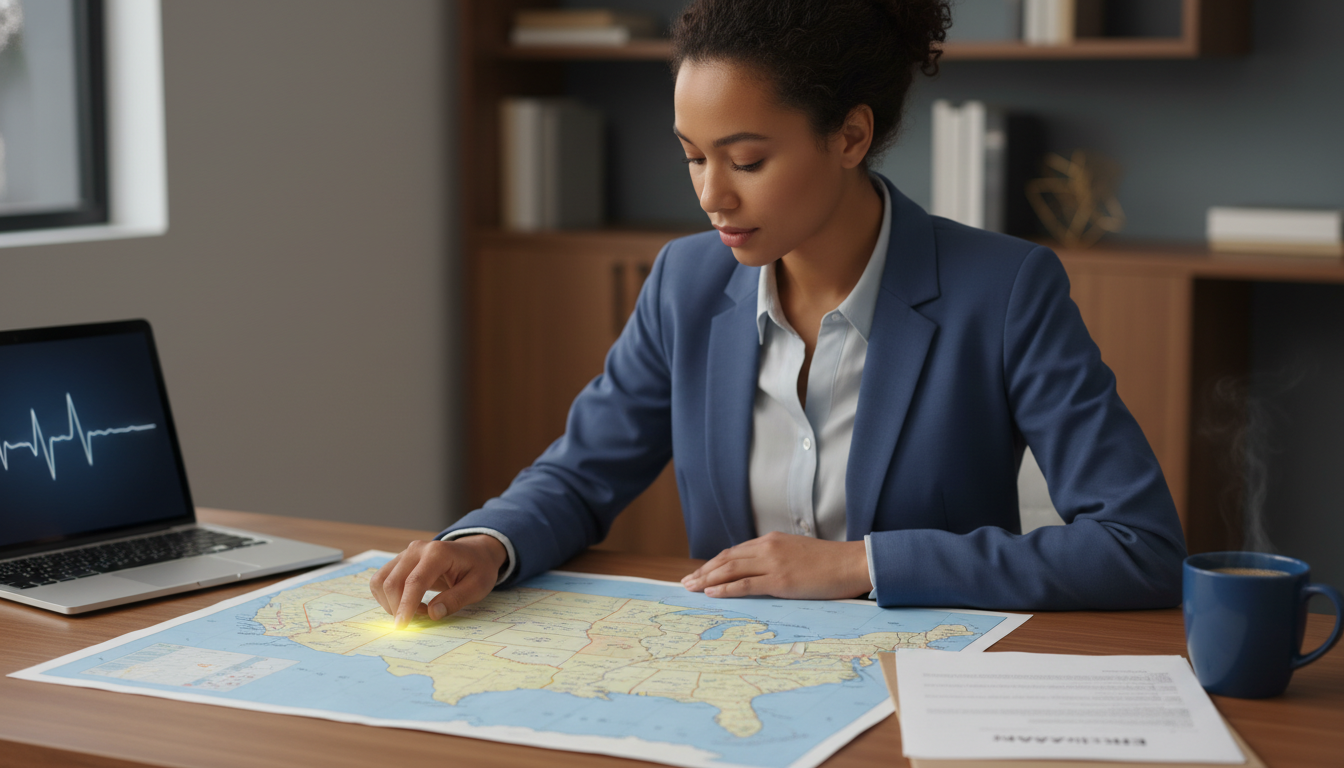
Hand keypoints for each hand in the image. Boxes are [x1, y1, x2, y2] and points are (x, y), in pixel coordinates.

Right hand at [369, 535, 506, 628]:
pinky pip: (381, 581)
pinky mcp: (399, 561)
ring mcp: (405, 553)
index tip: (402, 626)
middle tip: (418, 620)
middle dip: (397, 608)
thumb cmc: (478, 569)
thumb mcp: (477, 587)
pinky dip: (387, 597)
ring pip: (381, 581)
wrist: (475, 552)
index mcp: (438, 553)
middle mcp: (417, 549)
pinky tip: (407, 603)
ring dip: (390, 603)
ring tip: (415, 610)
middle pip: (392, 583)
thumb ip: (455, 600)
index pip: (415, 582)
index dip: (406, 606)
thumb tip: (433, 614)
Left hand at [680, 531, 871, 599]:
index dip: (714, 563)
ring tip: (692, 588)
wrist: (852, 562)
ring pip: (731, 570)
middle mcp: (768, 548)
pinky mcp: (780, 580)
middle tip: (686, 582)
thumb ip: (777, 559)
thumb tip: (761, 573)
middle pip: (726, 559)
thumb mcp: (797, 554)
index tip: (700, 573)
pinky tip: (712, 593)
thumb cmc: (830, 563)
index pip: (734, 552)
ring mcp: (773, 563)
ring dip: (707, 579)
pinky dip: (726, 588)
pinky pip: (746, 584)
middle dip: (704, 571)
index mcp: (772, 541)